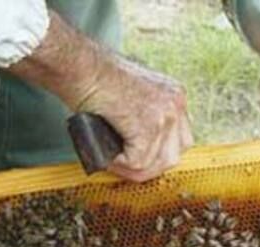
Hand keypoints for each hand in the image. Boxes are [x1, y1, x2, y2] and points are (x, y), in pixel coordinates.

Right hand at [77, 57, 192, 181]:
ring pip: (155, 164)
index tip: (137, 160)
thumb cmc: (94, 79)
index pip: (179, 141)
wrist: (79, 65)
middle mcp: (175, 103)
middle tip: (124, 165)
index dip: (156, 156)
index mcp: (174, 95)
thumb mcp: (131, 97)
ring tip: (112, 160)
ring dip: (131, 168)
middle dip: (147, 167)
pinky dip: (119, 164)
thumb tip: (141, 152)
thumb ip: (143, 121)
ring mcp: (164, 115)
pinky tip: (108, 152)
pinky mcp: (148, 127)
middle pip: (172, 156)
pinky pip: (137, 163)